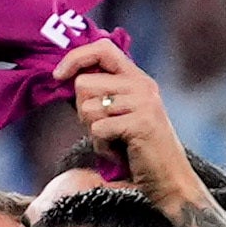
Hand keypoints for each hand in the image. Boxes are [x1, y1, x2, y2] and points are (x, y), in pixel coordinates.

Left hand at [51, 35, 194, 207]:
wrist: (168, 178)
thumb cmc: (136, 148)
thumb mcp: (117, 113)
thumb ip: (97, 93)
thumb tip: (61, 77)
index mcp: (136, 77)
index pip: (102, 48)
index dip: (75, 58)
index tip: (57, 75)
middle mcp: (142, 85)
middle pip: (84, 84)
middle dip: (83, 111)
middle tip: (104, 129)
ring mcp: (144, 102)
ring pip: (87, 108)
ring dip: (93, 131)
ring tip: (115, 141)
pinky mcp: (142, 123)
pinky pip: (98, 130)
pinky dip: (102, 146)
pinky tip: (119, 151)